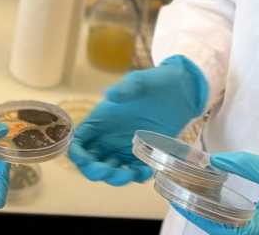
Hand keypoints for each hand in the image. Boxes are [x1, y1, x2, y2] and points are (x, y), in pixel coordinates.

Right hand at [69, 55, 208, 185]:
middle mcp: (108, 137)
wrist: (182, 91)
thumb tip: (110, 95)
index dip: (77, 154)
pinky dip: (137, 176)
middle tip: (108, 171)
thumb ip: (125, 89)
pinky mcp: (142, 155)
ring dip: (115, 177)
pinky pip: (134, 171)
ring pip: (111, 170)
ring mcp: (124, 147)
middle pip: (91, 161)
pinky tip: (146, 171)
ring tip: (130, 174)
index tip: (85, 160)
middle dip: (95, 171)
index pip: (79, 141)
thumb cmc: (155, 83)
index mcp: (100, 120)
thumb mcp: (140, 81)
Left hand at [173, 152, 258, 234]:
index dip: (199, 214)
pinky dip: (218, 206)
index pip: (224, 228)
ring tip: (184, 188)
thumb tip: (212, 160)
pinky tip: (205, 191)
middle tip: (174, 189)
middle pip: (221, 227)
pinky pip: (235, 218)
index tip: (179, 198)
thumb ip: (243, 165)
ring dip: (206, 207)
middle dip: (197, 209)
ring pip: (226, 224)